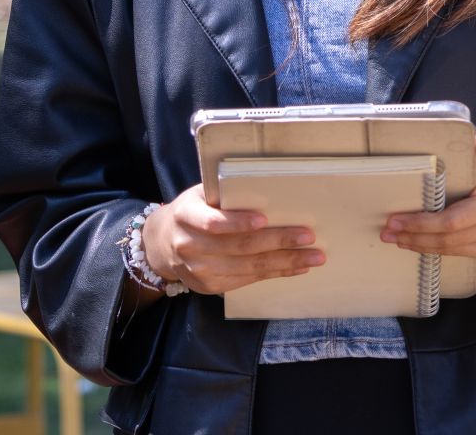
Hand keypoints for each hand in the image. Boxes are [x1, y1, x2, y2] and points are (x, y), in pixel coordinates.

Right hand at [141, 184, 323, 294]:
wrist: (161, 244)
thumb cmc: (192, 210)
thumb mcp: (199, 195)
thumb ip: (225, 194)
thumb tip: (270, 189)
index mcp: (186, 216)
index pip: (212, 222)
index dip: (238, 222)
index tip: (264, 218)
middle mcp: (189, 246)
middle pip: (239, 247)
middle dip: (278, 241)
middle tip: (308, 237)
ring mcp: (199, 271)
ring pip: (248, 267)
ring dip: (285, 262)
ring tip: (313, 257)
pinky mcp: (209, 286)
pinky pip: (247, 281)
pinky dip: (275, 274)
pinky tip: (296, 268)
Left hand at [381, 135, 475, 257]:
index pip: (453, 218)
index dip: (423, 222)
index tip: (396, 218)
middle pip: (450, 236)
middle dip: (415, 234)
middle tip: (388, 230)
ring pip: (451, 247)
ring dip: (420, 244)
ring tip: (396, 238)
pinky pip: (458, 253)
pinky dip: (434, 249)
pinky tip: (416, 244)